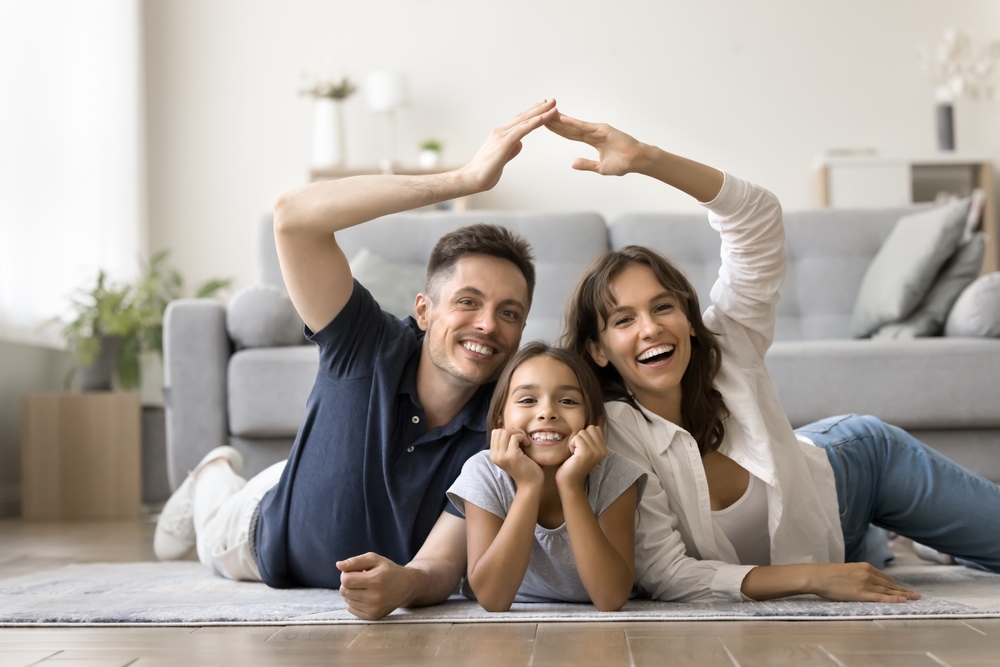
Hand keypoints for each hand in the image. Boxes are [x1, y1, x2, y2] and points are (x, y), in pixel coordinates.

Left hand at [337, 552, 416, 619]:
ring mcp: (374, 609)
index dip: (346, 573)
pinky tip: (365, 596)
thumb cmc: (388, 570)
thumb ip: (355, 561)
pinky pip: (351, 609)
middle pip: (344, 591)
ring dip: (351, 592)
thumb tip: (338, 565)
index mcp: (375, 580)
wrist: (407, 586)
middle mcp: (375, 597)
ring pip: (347, 600)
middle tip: (360, 579)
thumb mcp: (375, 559)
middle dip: (348, 583)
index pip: (346, 580)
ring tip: (365, 587)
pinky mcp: (373, 617)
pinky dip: (354, 602)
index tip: (355, 572)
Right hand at [458, 99, 557, 192]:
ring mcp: (501, 136)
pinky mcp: (503, 143)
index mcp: (500, 135)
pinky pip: (522, 130)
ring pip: (525, 121)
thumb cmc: (485, 172)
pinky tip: (543, 118)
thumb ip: (511, 150)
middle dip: (539, 108)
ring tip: (553, 105)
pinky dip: (533, 123)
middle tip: (553, 100)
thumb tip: (519, 144)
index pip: (519, 121)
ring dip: (541, 112)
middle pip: (523, 117)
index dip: (532, 113)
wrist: (471, 179)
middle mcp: (500, 132)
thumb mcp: (502, 159)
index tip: (544, 107)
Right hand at [490, 428, 543, 488]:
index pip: (495, 433)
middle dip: (512, 431)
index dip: (507, 432)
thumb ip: (506, 443)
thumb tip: (505, 425)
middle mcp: (495, 456)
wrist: (530, 483)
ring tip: (524, 442)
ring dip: (518, 434)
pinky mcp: (511, 456)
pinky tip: (527, 445)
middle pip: (499, 431)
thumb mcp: (510, 453)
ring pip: (505, 432)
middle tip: (521, 440)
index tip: (517, 440)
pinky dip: (523, 438)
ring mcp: (502, 456)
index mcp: (493, 455)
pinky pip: (515, 437)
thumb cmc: (524, 467)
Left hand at [545, 112, 645, 175]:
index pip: (571, 134)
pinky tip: (562, 118)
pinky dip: (573, 122)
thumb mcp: (600, 167)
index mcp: (592, 140)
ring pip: (575, 125)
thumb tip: (572, 163)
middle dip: (556, 122)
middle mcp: (594, 132)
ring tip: (547, 113)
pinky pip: (585, 127)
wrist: (637, 161)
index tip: (546, 125)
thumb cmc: (622, 163)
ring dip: (561, 119)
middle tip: (541, 115)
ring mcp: (598, 130)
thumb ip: (586, 164)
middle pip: (570, 127)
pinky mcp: (603, 130)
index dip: (558, 130)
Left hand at [555, 425, 606, 490]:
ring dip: (574, 442)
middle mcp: (603, 449)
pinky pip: (576, 438)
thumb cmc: (573, 464)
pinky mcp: (586, 453)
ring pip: (582, 432)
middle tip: (578, 451)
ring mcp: (596, 451)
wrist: (570, 482)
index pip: (595, 428)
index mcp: (604, 448)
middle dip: (580, 437)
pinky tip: (573, 456)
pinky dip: (571, 445)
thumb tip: (599, 417)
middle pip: (589, 428)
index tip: (582, 449)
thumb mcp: (586, 448)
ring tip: (575, 454)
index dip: (585, 436)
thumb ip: (590, 437)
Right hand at [805, 563, 920, 602]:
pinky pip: (881, 597)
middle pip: (890, 584)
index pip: (885, 578)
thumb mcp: (847, 570)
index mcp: (865, 567)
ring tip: (914, 599)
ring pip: (888, 591)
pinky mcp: (861, 594)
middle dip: (903, 590)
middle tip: (916, 595)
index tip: (903, 589)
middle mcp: (868, 574)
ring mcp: (866, 583)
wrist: (818, 576)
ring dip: (903, 595)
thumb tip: (864, 581)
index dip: (895, 585)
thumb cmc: (828, 574)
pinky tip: (903, 601)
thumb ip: (859, 575)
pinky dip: (893, 599)